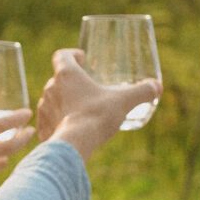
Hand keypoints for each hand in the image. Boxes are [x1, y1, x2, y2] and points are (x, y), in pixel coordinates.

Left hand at [36, 49, 159, 159]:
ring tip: (79, 109)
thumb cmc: (98, 115)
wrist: (75, 144)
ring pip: (52, 100)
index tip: (81, 58)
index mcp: (67, 74)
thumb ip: (142, 91)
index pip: (62, 56)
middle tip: (86, 89)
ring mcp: (44, 108)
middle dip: (71, 82)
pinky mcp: (43, 127)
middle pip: (58, 79)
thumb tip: (157, 86)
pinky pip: (48, 121)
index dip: (71, 54)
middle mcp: (51, 88)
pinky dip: (57, 122)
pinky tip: (69, 128)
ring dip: (63, 102)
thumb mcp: (124, 101)